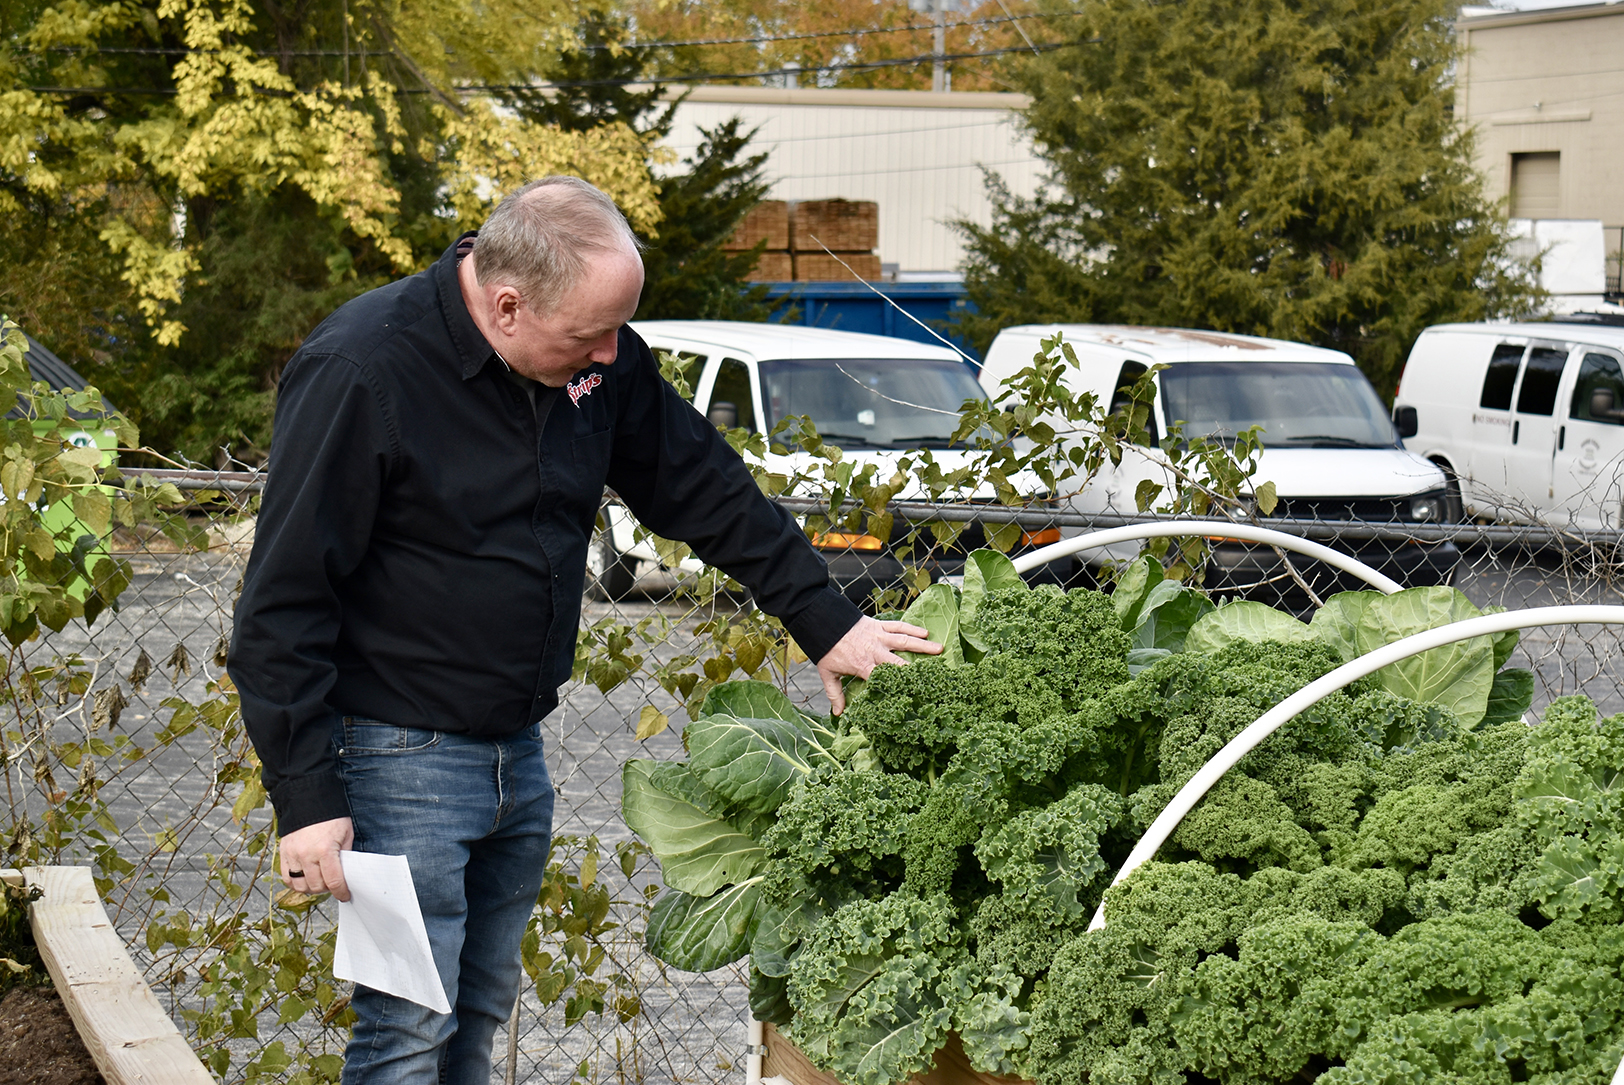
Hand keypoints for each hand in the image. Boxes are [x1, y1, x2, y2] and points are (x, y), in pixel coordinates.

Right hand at [278, 817, 353, 901]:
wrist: (308, 800)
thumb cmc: (330, 816)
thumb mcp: (346, 833)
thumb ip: (345, 854)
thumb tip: (346, 872)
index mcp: (325, 850)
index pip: (333, 881)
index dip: (341, 892)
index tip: (344, 895)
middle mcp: (306, 855)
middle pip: (316, 886)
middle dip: (327, 888)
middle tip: (332, 883)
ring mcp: (293, 855)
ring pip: (300, 886)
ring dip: (311, 887)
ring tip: (319, 880)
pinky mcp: (283, 853)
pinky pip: (286, 878)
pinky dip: (295, 883)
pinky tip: (304, 878)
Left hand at [817, 616, 940, 714]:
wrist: (823, 622)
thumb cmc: (826, 649)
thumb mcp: (828, 674)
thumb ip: (835, 694)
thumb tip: (838, 713)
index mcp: (863, 666)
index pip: (884, 679)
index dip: (898, 687)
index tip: (912, 694)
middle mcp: (874, 651)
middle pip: (899, 662)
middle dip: (916, 670)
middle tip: (934, 675)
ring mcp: (878, 637)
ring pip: (904, 641)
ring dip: (923, 645)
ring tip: (940, 649)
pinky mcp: (879, 625)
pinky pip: (898, 626)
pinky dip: (912, 628)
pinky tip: (925, 632)